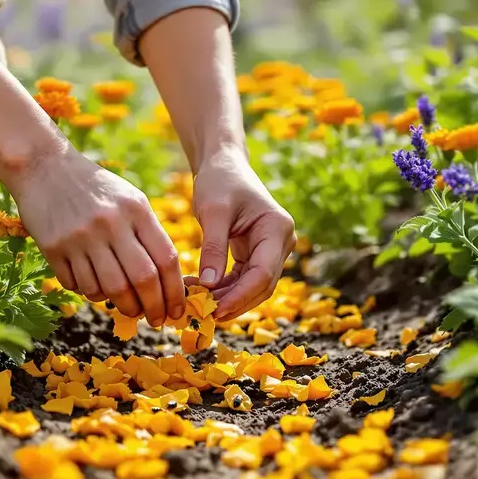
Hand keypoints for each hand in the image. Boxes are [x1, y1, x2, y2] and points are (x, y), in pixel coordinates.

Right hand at [9, 147, 184, 326]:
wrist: (44, 168)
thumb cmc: (96, 189)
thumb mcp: (130, 200)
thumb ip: (148, 234)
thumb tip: (166, 283)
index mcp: (136, 209)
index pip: (166, 259)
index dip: (175, 291)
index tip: (176, 310)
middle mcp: (110, 223)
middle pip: (141, 279)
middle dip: (153, 307)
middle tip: (155, 320)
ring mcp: (80, 236)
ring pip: (109, 289)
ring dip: (122, 306)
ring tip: (128, 307)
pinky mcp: (54, 247)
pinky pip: (78, 285)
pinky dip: (91, 293)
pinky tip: (96, 288)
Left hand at [192, 152, 295, 320]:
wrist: (223, 164)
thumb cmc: (219, 181)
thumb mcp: (213, 212)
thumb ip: (213, 248)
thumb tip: (209, 286)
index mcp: (277, 229)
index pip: (263, 273)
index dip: (240, 296)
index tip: (214, 310)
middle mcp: (281, 242)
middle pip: (261, 285)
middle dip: (233, 302)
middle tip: (201, 314)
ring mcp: (271, 249)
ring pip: (253, 286)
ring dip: (227, 298)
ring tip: (196, 303)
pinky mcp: (257, 253)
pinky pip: (243, 278)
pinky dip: (224, 288)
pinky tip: (200, 291)